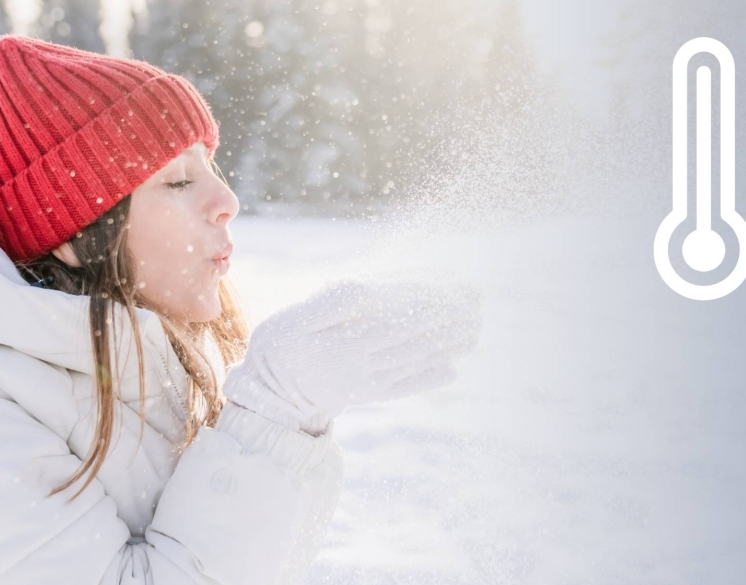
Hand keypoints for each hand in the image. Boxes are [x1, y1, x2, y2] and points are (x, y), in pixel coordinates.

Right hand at [224, 279, 481, 430]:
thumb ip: (330, 306)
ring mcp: (367, 382)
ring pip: (413, 361)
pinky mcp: (366, 394)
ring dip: (446, 345)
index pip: (396, 321)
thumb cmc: (277, 352)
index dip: (426, 306)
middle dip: (446, 320)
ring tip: (474, 329)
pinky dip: (427, 380)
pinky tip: (452, 372)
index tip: (452, 289)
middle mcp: (363, 366)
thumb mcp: (292, 321)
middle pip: (413, 340)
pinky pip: (402, 387)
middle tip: (477, 302)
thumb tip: (369, 291)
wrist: (268, 402)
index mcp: (347, 345)